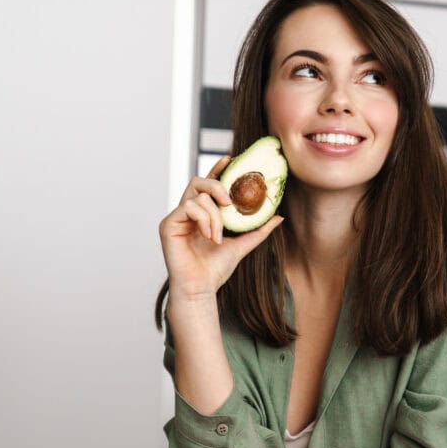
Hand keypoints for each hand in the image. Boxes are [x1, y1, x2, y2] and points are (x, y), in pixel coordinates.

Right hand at [159, 156, 283, 297]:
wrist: (201, 289)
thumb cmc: (216, 269)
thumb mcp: (243, 245)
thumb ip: (258, 230)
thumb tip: (278, 216)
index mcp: (202, 214)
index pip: (208, 185)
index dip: (217, 169)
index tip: (230, 159)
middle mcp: (187, 212)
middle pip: (198, 181)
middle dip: (217, 185)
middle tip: (231, 202)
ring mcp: (176, 217)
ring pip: (197, 196)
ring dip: (214, 215)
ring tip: (218, 236)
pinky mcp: (168, 224)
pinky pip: (188, 207)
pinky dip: (203, 219)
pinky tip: (209, 236)